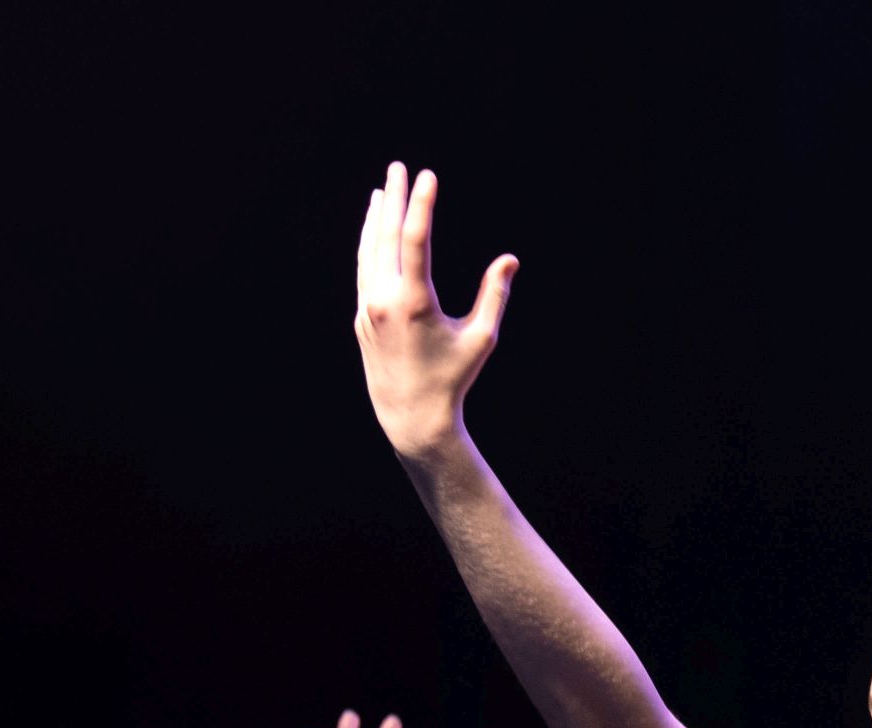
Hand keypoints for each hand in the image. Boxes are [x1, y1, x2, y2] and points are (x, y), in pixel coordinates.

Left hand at [353, 162, 516, 458]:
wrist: (411, 417)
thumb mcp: (481, 338)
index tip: (427, 175)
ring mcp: (367, 310)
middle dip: (396, 199)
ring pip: (369, 253)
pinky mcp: (362, 319)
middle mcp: (384, 301)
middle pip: (385, 237)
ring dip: (376, 219)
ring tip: (383, 191)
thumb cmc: (453, 378)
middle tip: (399, 166)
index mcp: (414, 303)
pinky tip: (375, 232)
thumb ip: (493, 295)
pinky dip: (370, 247)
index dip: (421, 204)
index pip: (414, 240)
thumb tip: (509, 258)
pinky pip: (365, 272)